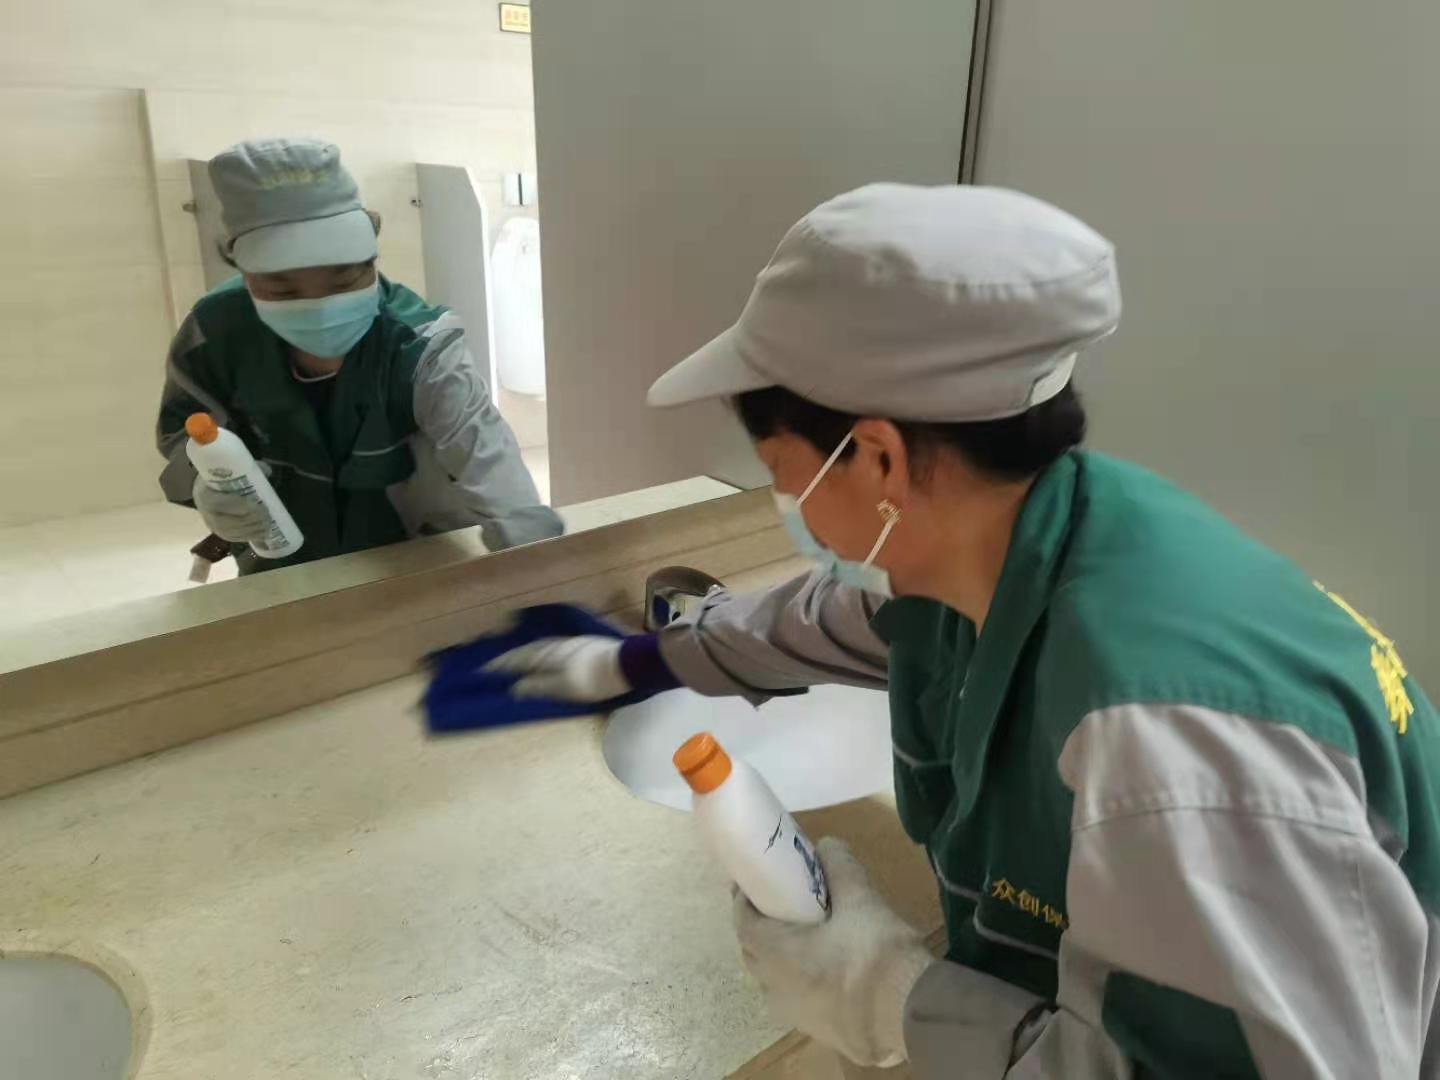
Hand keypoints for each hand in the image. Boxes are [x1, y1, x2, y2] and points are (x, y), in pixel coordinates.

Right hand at [191, 474, 272, 544]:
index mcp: (205, 494)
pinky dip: (249, 536)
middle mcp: (205, 513)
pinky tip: (262, 534)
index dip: (241, 506)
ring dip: (252, 531)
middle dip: (250, 520)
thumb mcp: (229, 470)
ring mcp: (211, 525)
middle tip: (267, 516)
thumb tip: (267, 470)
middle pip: (228, 521)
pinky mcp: (218, 533)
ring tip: (268, 526)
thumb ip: (248, 469)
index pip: (221, 503)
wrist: (205, 489)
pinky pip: (233, 538)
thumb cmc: (219, 478)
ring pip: (232, 532)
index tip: (258, 505)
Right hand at [482, 635, 629, 702]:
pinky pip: (554, 648)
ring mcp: (572, 644)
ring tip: (517, 661)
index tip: (484, 670)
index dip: (502, 666)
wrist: (629, 665)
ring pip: (542, 647)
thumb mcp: (564, 688)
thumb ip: (539, 687)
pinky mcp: (584, 646)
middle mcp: (557, 645)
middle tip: (497, 665)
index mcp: (549, 654)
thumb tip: (515, 688)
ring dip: (527, 653)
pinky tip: (546, 657)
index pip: (519, 659)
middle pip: (529, 650)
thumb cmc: (594, 680)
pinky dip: (542, 652)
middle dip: (511, 658)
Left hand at [734, 837, 933, 1067]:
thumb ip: (839, 867)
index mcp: (776, 956)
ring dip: (782, 959)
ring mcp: (798, 1017)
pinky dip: (804, 982)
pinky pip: (800, 1002)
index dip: (744, 901)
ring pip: (776, 983)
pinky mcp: (822, 1034)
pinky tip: (830, 971)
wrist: (911, 1015)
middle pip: (754, 954)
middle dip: (760, 929)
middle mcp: (776, 990)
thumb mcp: (860, 899)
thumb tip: (826, 845)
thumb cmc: (876, 954)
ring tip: (806, 937)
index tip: (753, 882)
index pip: (743, 923)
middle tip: (779, 905)